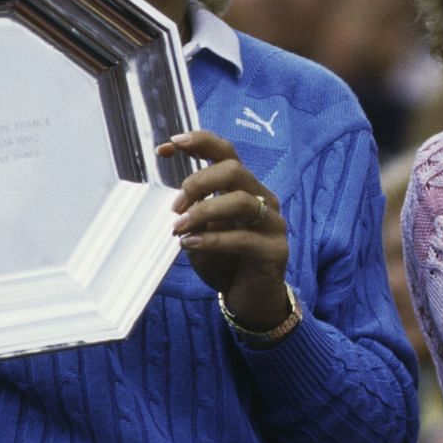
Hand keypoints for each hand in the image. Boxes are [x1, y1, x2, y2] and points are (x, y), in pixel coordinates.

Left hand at [158, 131, 291, 328]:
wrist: (250, 300)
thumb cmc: (224, 261)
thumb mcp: (202, 232)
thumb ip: (193, 213)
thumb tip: (174, 202)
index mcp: (244, 187)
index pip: (226, 153)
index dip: (200, 143)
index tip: (168, 146)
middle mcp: (262, 198)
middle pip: (234, 170)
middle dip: (198, 181)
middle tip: (175, 205)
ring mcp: (272, 223)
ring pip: (240, 201)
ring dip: (204, 211)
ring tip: (179, 227)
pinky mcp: (275, 250)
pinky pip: (242, 238)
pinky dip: (212, 239)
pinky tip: (191, 244)